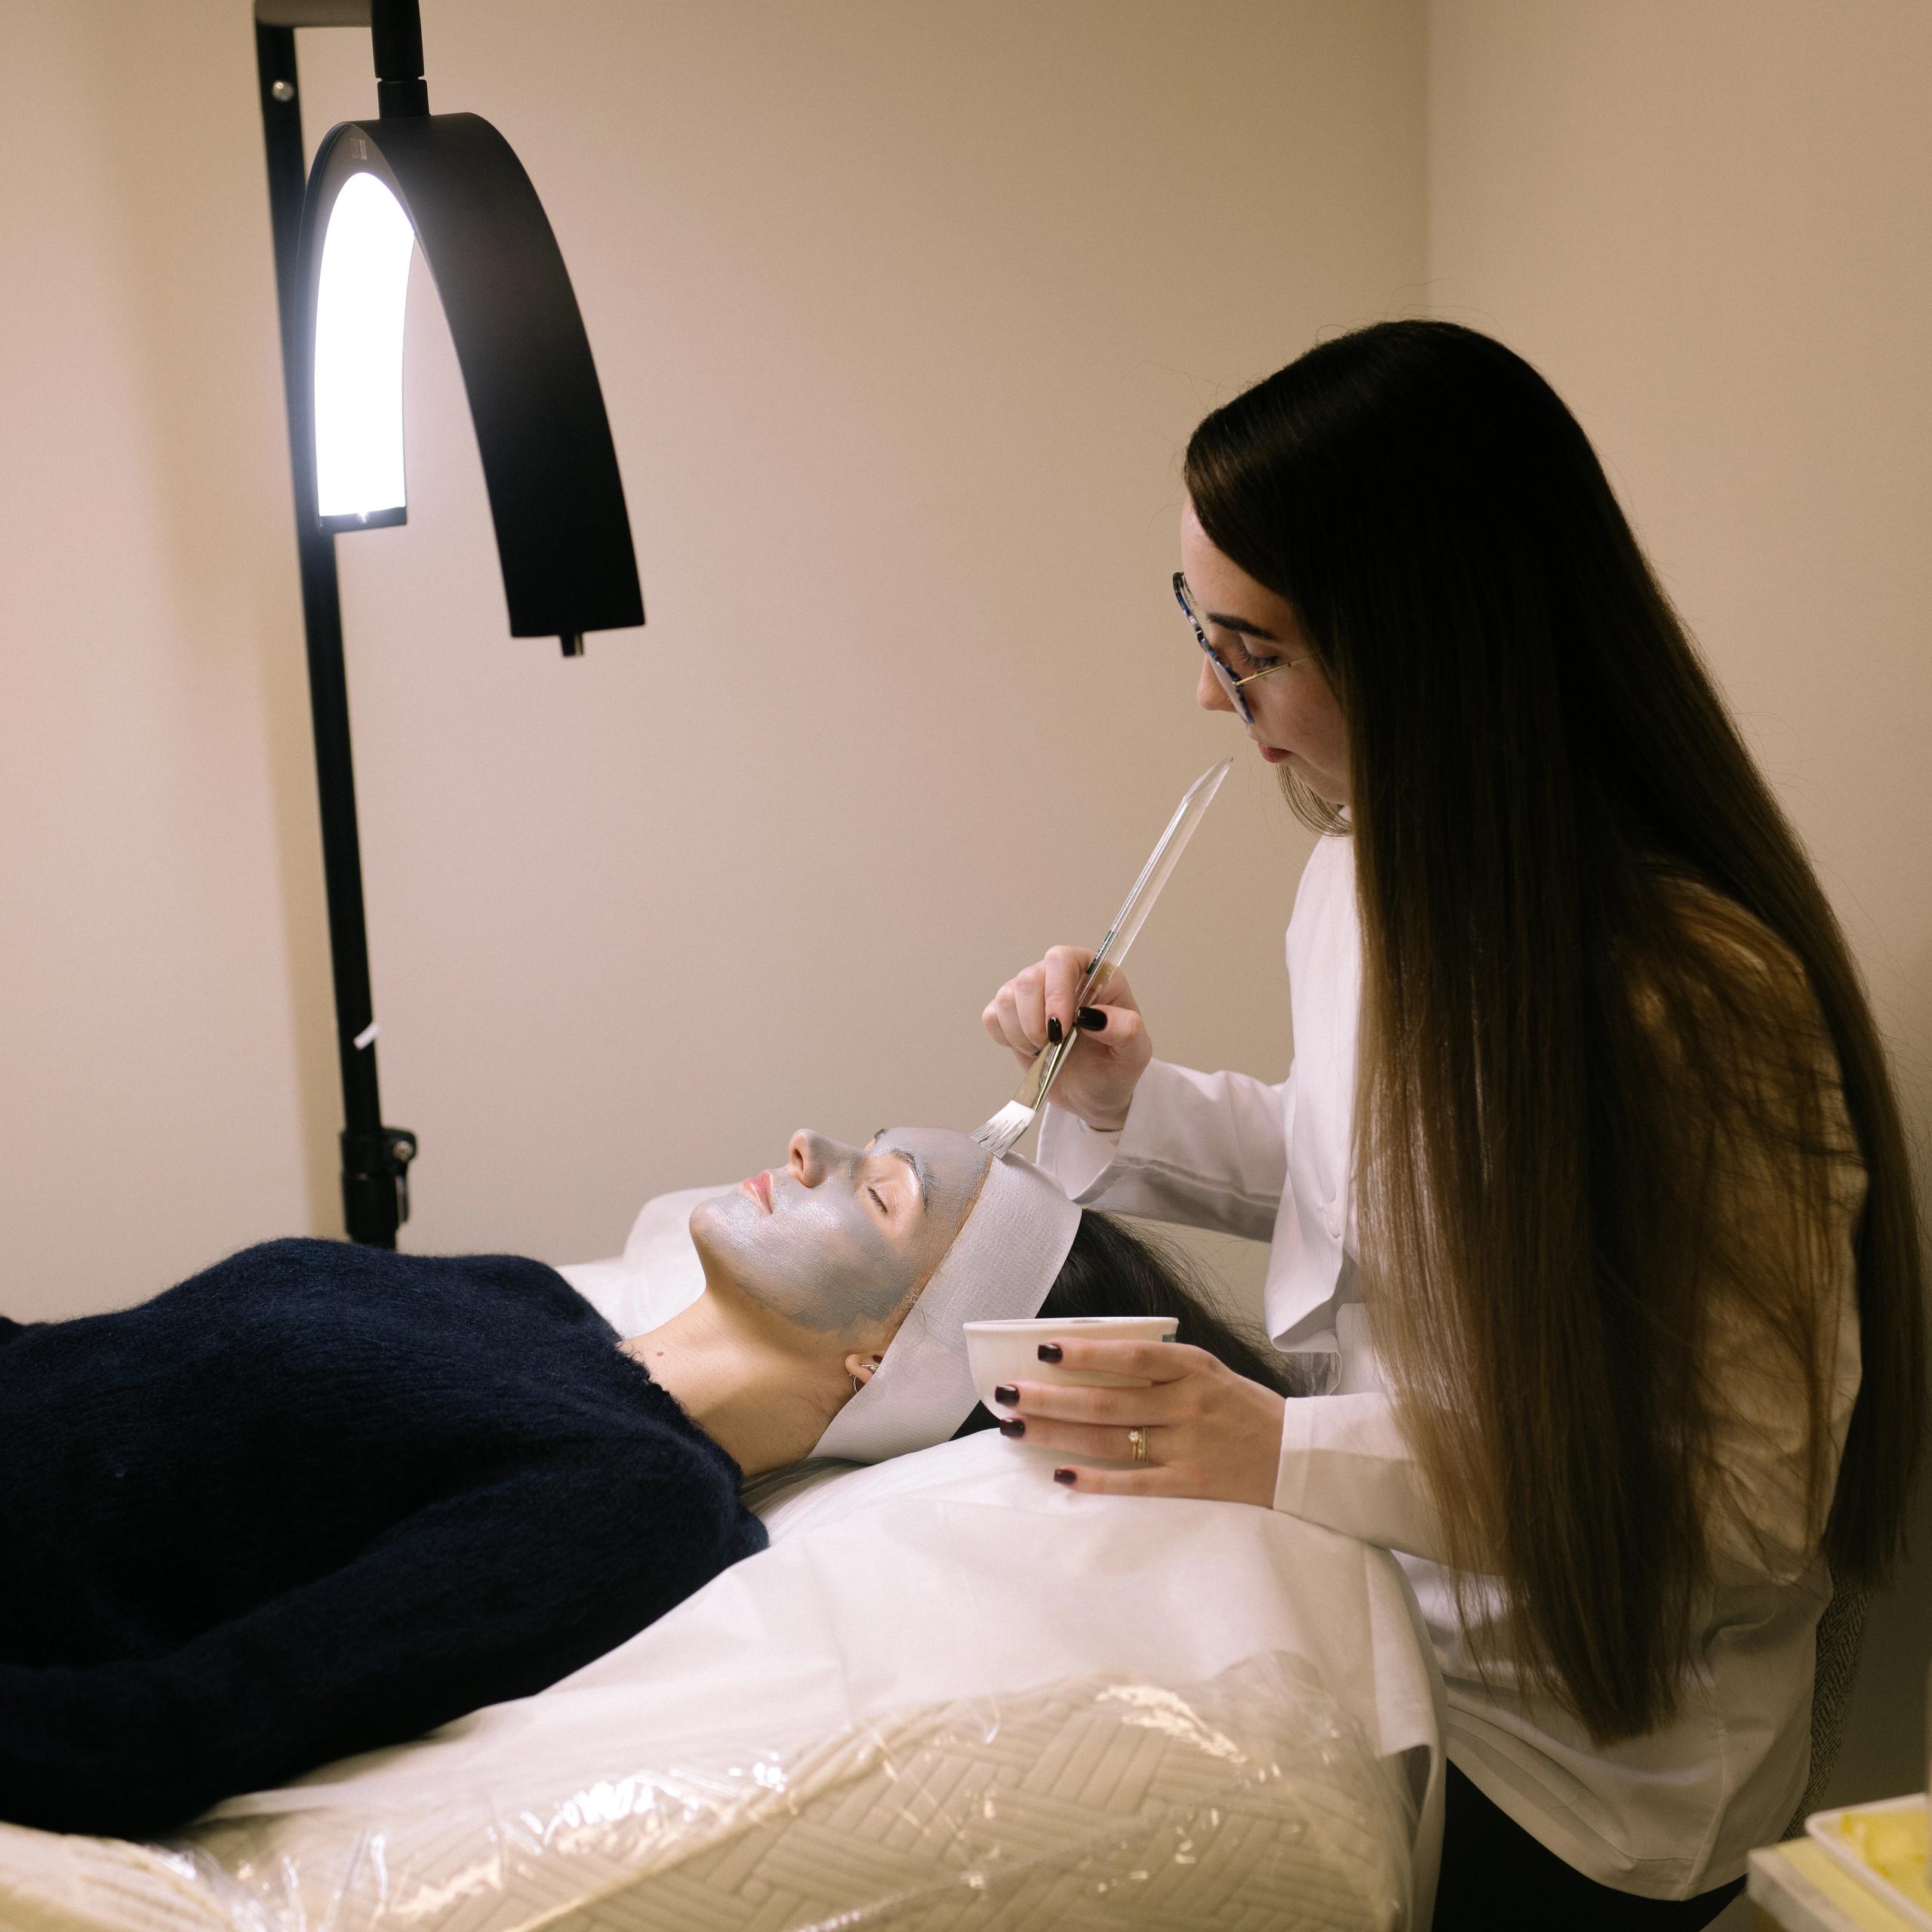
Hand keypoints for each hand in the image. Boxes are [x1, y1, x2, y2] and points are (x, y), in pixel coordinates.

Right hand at [981, 946, 1152, 1131]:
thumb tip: (1094, 1017)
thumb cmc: (1115, 1067)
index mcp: (1093, 975)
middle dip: (1035, 1020)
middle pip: (1028, 978)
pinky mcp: (1011, 1016)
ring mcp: (1033, 995)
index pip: (1062, 959)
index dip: (1056, 990)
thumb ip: (1126, 1030)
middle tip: (1054, 1045)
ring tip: (1045, 1050)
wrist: (1093, 1094)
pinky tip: (1029, 1049)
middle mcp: (1060, 977)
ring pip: (1007, 996)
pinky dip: (1006, 1037)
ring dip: (1022, 1032)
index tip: (1061, 1027)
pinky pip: (992, 1016)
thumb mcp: (1134, 1053)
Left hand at [991, 1338, 1285, 1504]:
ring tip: (1016, 1426)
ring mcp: (1187, 1446)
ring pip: (1110, 1439)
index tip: (1042, 1349)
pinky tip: (1061, 1475)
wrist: (1295, 1456)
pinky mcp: (1189, 1483)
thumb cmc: (1241, 1408)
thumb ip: (1158, 1366)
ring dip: (1057, 1433)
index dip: (1084, 1352)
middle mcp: (1187, 1404)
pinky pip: (1134, 1482)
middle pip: (1105, 1400)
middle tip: (1006, 1393)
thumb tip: (1089, 1360)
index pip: (1130, 1354)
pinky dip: (1096, 1479)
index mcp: (1192, 1367)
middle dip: (1050, 1397)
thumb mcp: (1207, 1371)